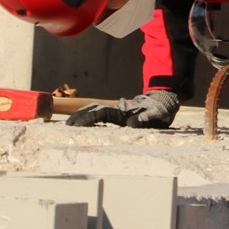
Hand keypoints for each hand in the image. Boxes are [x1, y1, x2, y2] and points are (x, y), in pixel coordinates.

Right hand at [65, 90, 180, 127]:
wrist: (162, 103)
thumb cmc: (160, 112)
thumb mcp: (157, 116)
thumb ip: (146, 119)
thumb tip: (131, 124)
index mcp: (123, 111)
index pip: (101, 113)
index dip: (88, 118)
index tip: (77, 125)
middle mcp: (116, 110)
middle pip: (94, 110)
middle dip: (79, 116)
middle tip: (66, 126)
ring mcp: (116, 112)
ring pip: (95, 111)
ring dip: (82, 116)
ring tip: (69, 124)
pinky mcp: (117, 115)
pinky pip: (100, 116)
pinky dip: (89, 118)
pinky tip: (81, 125)